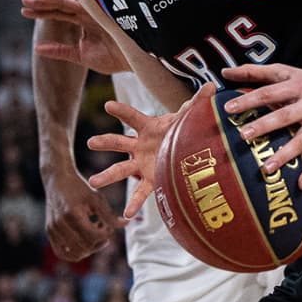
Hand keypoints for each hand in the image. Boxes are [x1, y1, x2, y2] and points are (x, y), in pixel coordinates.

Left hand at [21, 0, 130, 74]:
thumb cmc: (114, 58)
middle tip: (23, 2)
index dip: (41, 12)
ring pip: (69, 2)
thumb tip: (36, 49)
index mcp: (84, 21)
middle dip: (42, 3)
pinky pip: (82, 3)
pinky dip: (66, 0)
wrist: (136, 61)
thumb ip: (60, 51)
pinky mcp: (102, 11)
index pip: (59, 14)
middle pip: (60, 5)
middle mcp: (88, 12)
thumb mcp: (81, 56)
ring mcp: (95, 10)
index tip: (23, 11)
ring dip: (51, 0)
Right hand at [43, 167, 126, 261]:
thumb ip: (110, 215)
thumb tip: (125, 225)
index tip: (108, 227)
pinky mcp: (49, 232)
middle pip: (84, 247)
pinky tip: (83, 241)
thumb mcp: (96, 198)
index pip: (93, 236)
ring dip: (87, 249)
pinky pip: (61, 252)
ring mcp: (53, 229)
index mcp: (73, 213)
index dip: (105, 235)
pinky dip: (74, 252)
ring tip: (92, 236)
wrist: (57, 180)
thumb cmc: (79, 187)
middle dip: (98, 243)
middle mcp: (60, 223)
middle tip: (102, 230)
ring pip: (74, 254)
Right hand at [87, 83, 214, 218]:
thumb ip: (197, 103)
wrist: (184, 150)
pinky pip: (139, 192)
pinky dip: (134, 203)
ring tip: (92, 182)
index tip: (107, 105)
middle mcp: (139, 145)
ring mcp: (141, 163)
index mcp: (148, 127)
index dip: (121, 111)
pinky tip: (126, 215)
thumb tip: (211, 86)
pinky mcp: (149, 179)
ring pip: (121, 169)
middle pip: (118, 142)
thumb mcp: (188, 118)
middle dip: (105, 142)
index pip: (132, 117)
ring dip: (107, 176)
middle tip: (91, 142)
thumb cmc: (182, 130)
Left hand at [221, 61, 301, 189]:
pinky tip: (299, 185)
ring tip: (265, 169)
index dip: (249, 100)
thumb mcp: (285, 72)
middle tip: (243, 136)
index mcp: (297, 85)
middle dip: (264, 126)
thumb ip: (254, 72)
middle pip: (285, 116)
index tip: (229, 108)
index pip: (269, 92)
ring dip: (285, 155)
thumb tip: (224, 71)